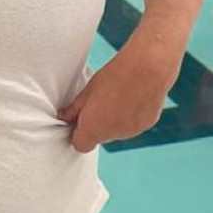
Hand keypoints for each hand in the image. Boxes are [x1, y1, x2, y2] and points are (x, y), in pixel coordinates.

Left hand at [56, 38, 178, 153]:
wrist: (147, 67)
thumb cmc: (115, 76)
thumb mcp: (88, 90)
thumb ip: (74, 109)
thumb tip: (64, 117)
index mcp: (92, 129)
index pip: (80, 145)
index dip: (79, 133)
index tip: (80, 119)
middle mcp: (111, 135)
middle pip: (100, 136)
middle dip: (98, 124)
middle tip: (102, 101)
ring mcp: (130, 132)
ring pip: (118, 130)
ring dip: (116, 120)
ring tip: (119, 95)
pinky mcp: (146, 124)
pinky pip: (134, 124)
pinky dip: (132, 115)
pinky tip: (134, 96)